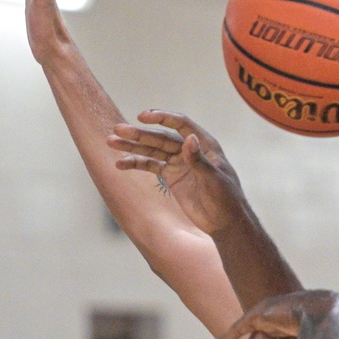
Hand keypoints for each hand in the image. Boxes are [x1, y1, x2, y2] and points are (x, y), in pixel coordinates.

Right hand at [109, 110, 246, 235]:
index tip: (142, 116)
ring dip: (132, 146)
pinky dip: (136, 164)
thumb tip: (189, 138)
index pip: (181, 125)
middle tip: (118, 130)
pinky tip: (120, 164)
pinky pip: (150, 165)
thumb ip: (200, 160)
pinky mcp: (171, 175)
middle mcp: (190, 150)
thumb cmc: (227, 199)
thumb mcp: (215, 180)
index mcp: (205, 144)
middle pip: (161, 137)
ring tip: (111, 142)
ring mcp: (179, 162)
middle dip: (139, 134)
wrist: (224, 222)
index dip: (163, 118)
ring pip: (152, 150)